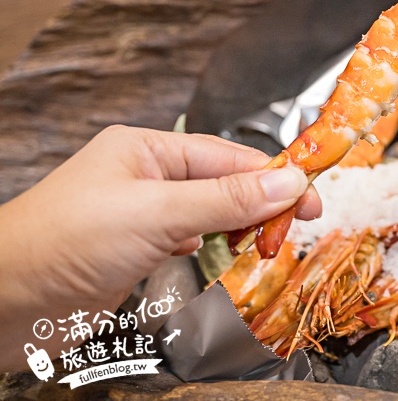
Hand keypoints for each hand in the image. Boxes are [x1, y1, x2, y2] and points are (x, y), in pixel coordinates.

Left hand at [0, 125, 320, 370]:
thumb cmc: (63, 244)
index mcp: (147, 150)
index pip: (228, 156)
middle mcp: (147, 176)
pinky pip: (192, 239)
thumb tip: (288, 183)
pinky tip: (226, 255)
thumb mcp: (156, 213)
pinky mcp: (137, 250)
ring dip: (242, 227)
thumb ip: (225, 200)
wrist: (3, 303)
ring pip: (212, 212)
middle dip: (262, 205)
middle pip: (224, 183)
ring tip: (268, 246)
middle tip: (296, 229)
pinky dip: (216, 246)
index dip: (274, 177)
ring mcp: (142, 214)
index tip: (311, 197)